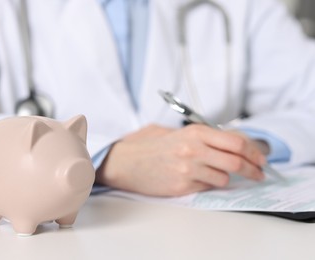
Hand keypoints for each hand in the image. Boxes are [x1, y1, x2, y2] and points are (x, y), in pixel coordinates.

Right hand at [95, 124, 265, 196]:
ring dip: (227, 179)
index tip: (260, 159)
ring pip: (224, 179)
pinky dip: (209, 185)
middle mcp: (194, 150)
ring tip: (222, 175)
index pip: (236, 142)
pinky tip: (202, 179)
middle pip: (236, 161)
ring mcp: (188, 170)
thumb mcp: (176, 131)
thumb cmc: (149, 145)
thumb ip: (202, 136)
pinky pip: (207, 187)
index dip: (254, 152)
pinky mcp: (181, 186)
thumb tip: (230, 141)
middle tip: (258, 173)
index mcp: (195, 132)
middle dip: (253, 170)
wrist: (125, 161)